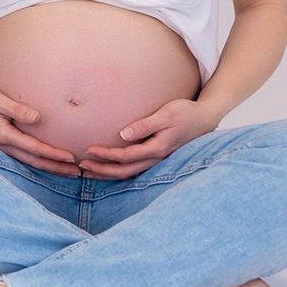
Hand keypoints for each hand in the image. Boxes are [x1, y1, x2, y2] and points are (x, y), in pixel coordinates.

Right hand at [0, 83, 78, 176]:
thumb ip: (16, 109)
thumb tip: (38, 118)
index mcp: (4, 135)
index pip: (34, 148)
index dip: (53, 154)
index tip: (71, 158)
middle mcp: (3, 146)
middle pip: (34, 161)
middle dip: (56, 168)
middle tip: (77, 173)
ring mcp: (2, 148)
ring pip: (29, 162)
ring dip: (49, 168)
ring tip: (67, 172)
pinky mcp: (2, 145)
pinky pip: (23, 158)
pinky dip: (38, 162)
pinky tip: (47, 163)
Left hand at [79, 99, 218, 178]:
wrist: (204, 119)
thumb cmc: (185, 113)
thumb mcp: (166, 114)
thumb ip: (145, 125)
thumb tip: (123, 135)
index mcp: (157, 149)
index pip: (126, 156)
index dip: (106, 155)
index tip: (88, 150)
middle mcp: (156, 159)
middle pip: (124, 171)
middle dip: (102, 170)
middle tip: (81, 166)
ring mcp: (157, 161)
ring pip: (129, 173)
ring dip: (108, 173)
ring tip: (89, 171)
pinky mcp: (156, 158)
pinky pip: (134, 169)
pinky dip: (119, 170)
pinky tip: (108, 168)